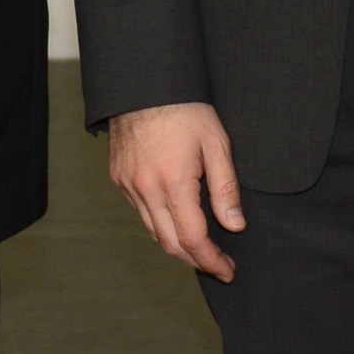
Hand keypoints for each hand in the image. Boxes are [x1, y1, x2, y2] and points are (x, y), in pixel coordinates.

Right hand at [105, 101, 243, 281]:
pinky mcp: (119, 179)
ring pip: (153, 231)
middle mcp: (146, 189)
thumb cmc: (185, 109)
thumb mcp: (217, 144)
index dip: (211, 261)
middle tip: (218, 265)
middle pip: (170, 244)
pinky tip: (176, 220)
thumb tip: (234, 226)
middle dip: (195, 261)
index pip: (192, 239)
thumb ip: (226, 188)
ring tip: (201, 247)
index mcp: (173, 182)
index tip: (227, 270)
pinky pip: (140, 213)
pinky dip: (160, 224)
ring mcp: (128, 185)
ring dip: (177, 245)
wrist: (144, 83)